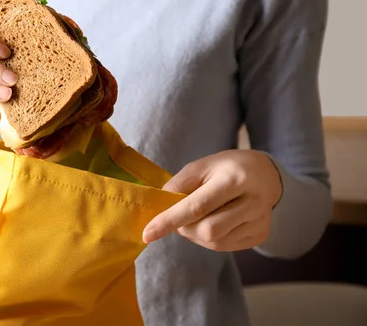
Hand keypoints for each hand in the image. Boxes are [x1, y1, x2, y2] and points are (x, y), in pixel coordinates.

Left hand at [142, 150, 281, 251]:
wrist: (265, 174)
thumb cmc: (226, 168)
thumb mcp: (200, 166)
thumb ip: (178, 185)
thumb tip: (159, 209)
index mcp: (234, 178)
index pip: (197, 206)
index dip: (169, 221)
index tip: (147, 234)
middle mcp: (252, 202)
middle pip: (207, 229)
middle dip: (183, 228)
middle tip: (179, 217)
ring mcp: (259, 221)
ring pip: (215, 242)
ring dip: (195, 234)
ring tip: (196, 218)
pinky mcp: (260, 234)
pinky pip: (225, 246)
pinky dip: (209, 239)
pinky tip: (212, 222)